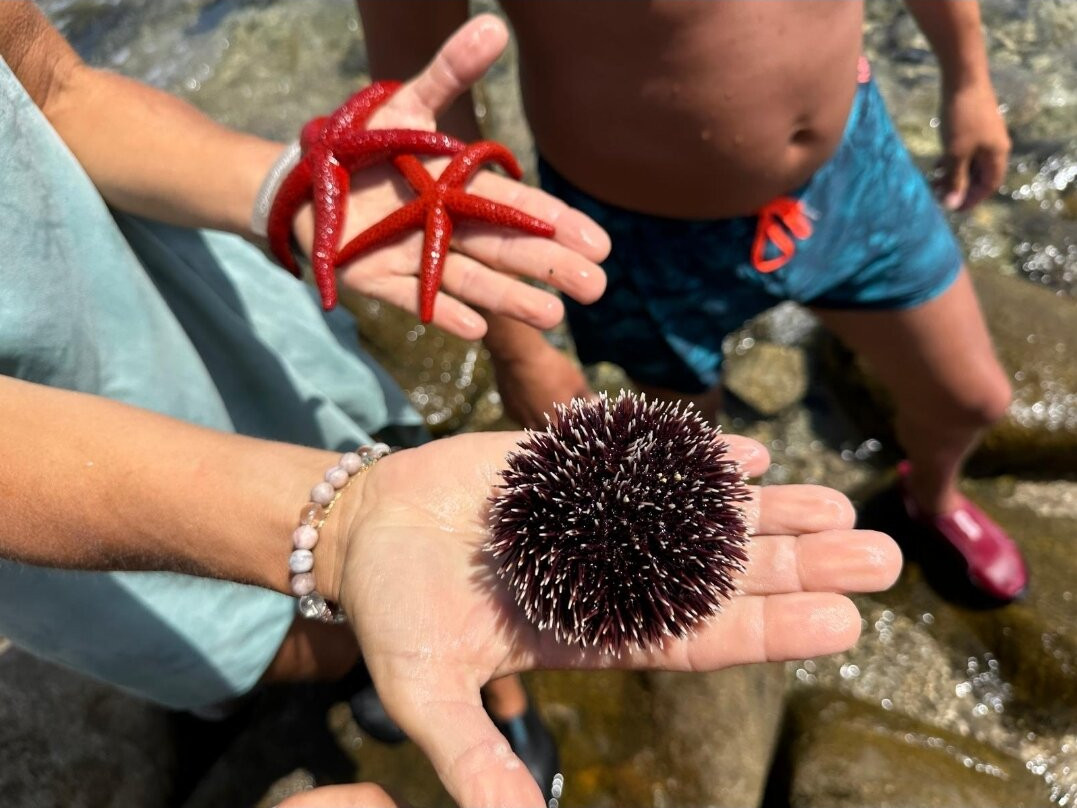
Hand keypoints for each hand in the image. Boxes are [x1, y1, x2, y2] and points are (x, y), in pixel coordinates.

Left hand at [296, 14, 608, 339]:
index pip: (519, 208)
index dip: (557, 223)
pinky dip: (444, 312)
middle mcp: (449, 229)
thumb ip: (450, 73)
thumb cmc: (363, 145)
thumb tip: (495, 25)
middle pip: (507, 249)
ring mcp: (417, 258)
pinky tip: (476, 329)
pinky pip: (416, 299)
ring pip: (473, 281)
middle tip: (597, 285)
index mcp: (462, 191)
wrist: (305, 179)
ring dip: (512, 298)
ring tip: (554, 314)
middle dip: (551, 267)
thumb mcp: (408, 105)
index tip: (598, 242)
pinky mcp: (380, 280)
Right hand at [326, 432, 900, 806]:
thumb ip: (474, 758)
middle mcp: (614, 575)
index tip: (846, 622)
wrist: (364, 530)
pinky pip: (649, 461)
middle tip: (885, 555)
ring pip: (701, 516)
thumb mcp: (427, 694)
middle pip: (724, 575)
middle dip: (801, 565)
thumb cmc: (394, 612)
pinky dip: (699, 456)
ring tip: (840, 504)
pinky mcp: (574, 467)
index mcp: (594, 632)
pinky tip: (752, 454)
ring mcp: (599, 518)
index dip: (773, 630)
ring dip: (771, 510)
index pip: (701, 637)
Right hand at [491, 342, 592, 429]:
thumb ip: (587, 397)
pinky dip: (529, 411)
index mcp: (557, 426)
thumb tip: (595, 402)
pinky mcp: (509, 412)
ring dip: (542, 419)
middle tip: (564, 409)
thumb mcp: (576, 381)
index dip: (576, 428)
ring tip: (547, 403)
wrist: (518, 356)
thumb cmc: (552, 369)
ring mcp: (521, 421)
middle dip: (559, 424)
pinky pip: (522, 417)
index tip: (580, 418)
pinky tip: (532, 397)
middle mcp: (537, 429)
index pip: (570, 435)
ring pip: (535, 426)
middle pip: (551, 433)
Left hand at [936, 80, 1010, 210]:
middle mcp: (995, 146)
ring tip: (934, 182)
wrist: (963, 79)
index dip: (972, 199)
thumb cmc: (962, 118)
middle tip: (938, 196)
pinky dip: (952, 161)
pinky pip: (966, 151)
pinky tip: (936, 164)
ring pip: (971, 164)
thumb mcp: (955, 153)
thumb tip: (952, 204)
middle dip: (960, 188)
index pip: (989, 185)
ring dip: (954, 175)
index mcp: (997, 155)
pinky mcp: (974, 126)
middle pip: (980, 176)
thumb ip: (954, 179)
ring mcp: (985, 136)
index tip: (952, 208)